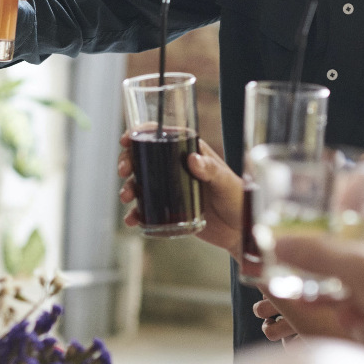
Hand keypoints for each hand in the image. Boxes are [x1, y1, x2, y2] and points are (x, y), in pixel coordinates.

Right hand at [116, 133, 242, 254]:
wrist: (239, 229)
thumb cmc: (238, 199)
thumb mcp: (226, 182)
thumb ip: (211, 170)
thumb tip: (193, 159)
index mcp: (190, 152)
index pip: (162, 136)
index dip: (141, 134)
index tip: (126, 139)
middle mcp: (177, 168)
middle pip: (144, 157)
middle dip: (127, 161)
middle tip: (124, 171)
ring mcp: (171, 188)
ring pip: (141, 182)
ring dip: (129, 186)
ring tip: (127, 196)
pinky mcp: (168, 209)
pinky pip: (146, 209)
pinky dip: (135, 213)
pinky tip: (132, 218)